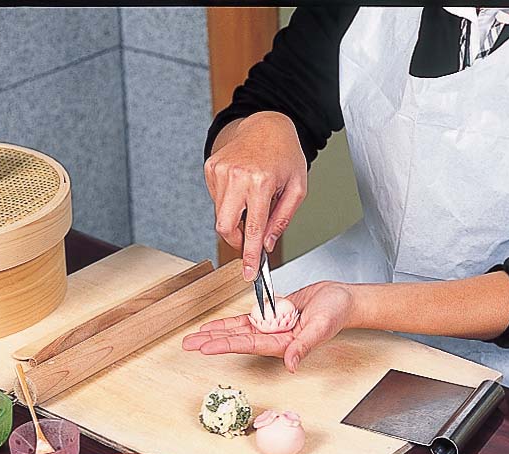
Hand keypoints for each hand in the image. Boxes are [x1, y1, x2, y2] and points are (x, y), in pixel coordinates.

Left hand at [182, 282, 355, 371]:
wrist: (342, 300)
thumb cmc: (336, 313)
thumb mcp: (321, 328)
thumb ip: (304, 347)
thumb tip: (290, 364)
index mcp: (282, 345)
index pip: (247, 345)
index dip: (225, 345)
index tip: (205, 347)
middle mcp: (272, 338)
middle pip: (236, 340)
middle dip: (211, 342)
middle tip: (188, 345)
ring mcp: (271, 327)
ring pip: (237, 331)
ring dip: (216, 332)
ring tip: (195, 336)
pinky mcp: (272, 316)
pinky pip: (247, 319)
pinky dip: (231, 322)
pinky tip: (215, 325)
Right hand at [204, 111, 307, 280]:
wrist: (266, 124)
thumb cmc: (285, 154)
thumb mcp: (297, 188)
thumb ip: (282, 219)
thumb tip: (268, 244)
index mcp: (260, 182)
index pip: (253, 229)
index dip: (250, 255)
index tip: (248, 273)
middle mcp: (237, 176)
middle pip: (224, 226)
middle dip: (236, 239)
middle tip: (248, 239)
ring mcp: (220, 171)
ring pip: (220, 214)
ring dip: (235, 216)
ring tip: (252, 198)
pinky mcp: (211, 168)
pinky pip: (216, 199)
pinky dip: (229, 201)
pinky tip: (242, 187)